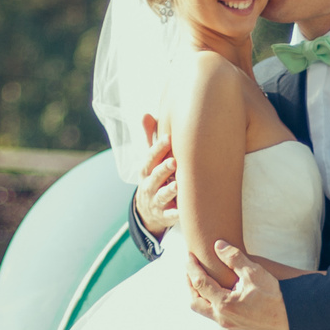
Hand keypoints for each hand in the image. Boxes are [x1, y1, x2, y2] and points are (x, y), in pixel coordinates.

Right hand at [133, 113, 177, 238]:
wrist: (148, 211)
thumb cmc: (156, 178)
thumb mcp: (151, 160)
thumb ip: (150, 138)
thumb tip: (146, 114)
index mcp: (146, 170)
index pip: (150, 158)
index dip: (157, 149)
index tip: (168, 138)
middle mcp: (149, 185)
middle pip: (154, 177)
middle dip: (163, 169)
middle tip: (173, 162)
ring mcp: (156, 202)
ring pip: (161, 196)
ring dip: (169, 191)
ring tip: (177, 186)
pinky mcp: (164, 216)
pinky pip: (169, 216)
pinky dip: (175, 214)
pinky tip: (183, 211)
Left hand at [190, 241, 290, 329]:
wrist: (289, 315)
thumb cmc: (273, 294)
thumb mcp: (254, 272)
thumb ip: (234, 258)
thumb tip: (218, 245)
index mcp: (225, 303)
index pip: (199, 283)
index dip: (192, 268)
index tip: (189, 256)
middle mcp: (222, 316)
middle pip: (194, 301)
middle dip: (190, 283)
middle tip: (191, 268)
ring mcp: (227, 323)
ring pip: (202, 310)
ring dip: (198, 294)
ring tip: (201, 279)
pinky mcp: (234, 325)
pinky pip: (212, 314)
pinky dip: (208, 301)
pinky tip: (214, 291)